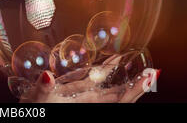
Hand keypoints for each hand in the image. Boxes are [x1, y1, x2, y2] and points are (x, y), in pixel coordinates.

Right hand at [19, 55, 158, 102]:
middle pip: (122, 98)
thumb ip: (43, 90)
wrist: (33, 119)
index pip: (120, 98)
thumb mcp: (38, 102)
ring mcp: (85, 103)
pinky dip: (106, 82)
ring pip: (111, 95)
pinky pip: (98, 91)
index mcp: (88, 105)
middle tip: (152, 71)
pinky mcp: (76, 100)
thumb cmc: (36, 114)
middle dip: (137, 85)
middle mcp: (91, 105)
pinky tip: (106, 73)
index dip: (137, 87)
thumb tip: (46, 76)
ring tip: (134, 69)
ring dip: (124, 82)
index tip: (153, 75)